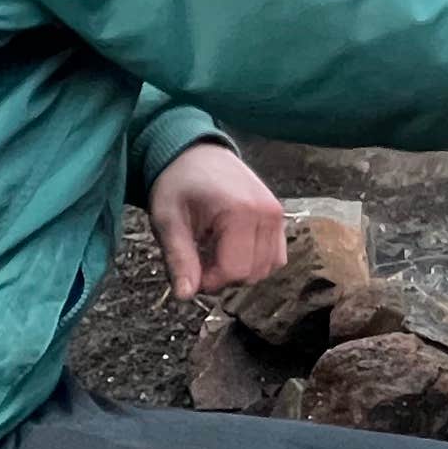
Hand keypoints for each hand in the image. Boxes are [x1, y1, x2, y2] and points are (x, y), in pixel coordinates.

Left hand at [148, 140, 285, 296]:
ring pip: (267, 268)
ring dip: (240, 270)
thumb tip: (185, 295)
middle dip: (223, 277)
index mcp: (240, 212)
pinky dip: (255, 261)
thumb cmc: (178, 182)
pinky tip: (232, 248)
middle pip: (252, 273)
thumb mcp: (168, 220)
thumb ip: (179, 259)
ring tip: (214, 252)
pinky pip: (276, 256)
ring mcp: (277, 214)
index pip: (234, 271)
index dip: (210, 282)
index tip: (191, 272)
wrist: (195, 153)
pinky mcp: (279, 217)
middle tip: (199, 261)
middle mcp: (266, 213)